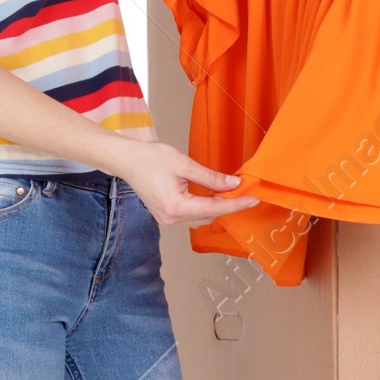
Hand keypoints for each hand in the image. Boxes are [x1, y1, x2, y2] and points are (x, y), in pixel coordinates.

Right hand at [110, 133, 258, 227]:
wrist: (127, 160)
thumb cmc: (150, 158)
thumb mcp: (184, 164)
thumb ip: (211, 177)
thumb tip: (233, 185)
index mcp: (176, 206)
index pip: (215, 208)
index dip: (237, 204)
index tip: (253, 199)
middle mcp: (172, 218)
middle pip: (210, 216)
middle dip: (227, 204)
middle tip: (242, 190)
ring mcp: (168, 220)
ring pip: (201, 218)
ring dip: (215, 206)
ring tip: (227, 191)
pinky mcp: (166, 216)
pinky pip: (191, 216)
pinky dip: (203, 207)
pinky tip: (209, 194)